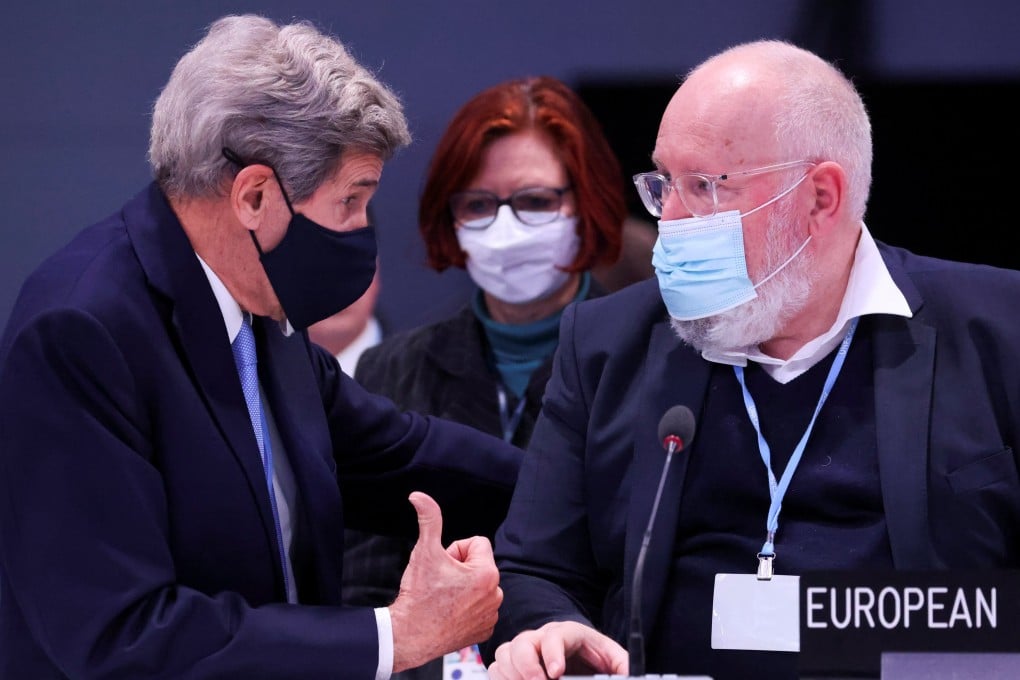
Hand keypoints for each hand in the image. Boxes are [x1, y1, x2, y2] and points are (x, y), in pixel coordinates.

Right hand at [388, 492, 501, 671]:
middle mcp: (496, 594)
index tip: (442, 565)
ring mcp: (491, 615)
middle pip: (478, 564)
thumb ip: (429, 519)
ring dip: (463, 587)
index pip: (477, 543)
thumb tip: (418, 496)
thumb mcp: (424, 551)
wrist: (408, 636)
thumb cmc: (418, 594)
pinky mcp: (485, 631)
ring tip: (443, 599)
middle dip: (460, 569)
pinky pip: (479, 608)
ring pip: (478, 585)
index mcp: (487, 573)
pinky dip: (466, 608)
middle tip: (440, 583)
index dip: (455, 550)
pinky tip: (449, 613)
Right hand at [486, 621, 627, 679]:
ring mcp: (524, 650)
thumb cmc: (595, 658)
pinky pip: (496, 667)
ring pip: (505, 653)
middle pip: (522, 643)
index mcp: (568, 634)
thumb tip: (629, 675)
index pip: (555, 636)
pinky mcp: (513, 664)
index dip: (552, 653)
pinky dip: (501, 679)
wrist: (581, 659)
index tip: (556, 673)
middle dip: (527, 667)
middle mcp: (541, 638)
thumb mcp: (613, 660)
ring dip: (511, 674)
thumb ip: (623, 666)